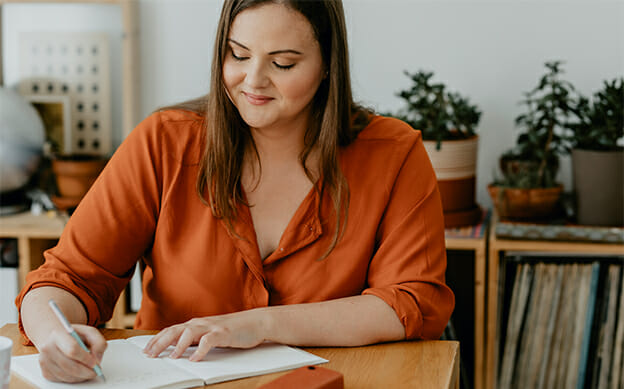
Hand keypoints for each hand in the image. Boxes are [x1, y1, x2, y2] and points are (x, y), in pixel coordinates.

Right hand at [36, 324, 106, 382]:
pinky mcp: (45, 372)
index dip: (85, 358)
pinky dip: (74, 379)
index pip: (72, 349)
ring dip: (81, 377)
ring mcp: (44, 361)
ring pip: (66, 375)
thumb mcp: (90, 332)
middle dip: (85, 371)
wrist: (56, 338)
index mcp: (58, 335)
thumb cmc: (74, 335)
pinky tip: (80, 373)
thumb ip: (98, 342)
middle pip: (69, 366)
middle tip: (96, 371)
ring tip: (89, 371)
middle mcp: (47, 348)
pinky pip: (62, 380)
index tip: (95, 363)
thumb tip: (97, 359)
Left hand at [143, 310, 268, 361]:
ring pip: (189, 333)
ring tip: (171, 357)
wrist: (256, 322)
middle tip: (149, 354)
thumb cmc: (234, 329)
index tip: (146, 350)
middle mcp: (201, 323)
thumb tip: (180, 349)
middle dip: (160, 342)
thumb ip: (196, 339)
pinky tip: (195, 359)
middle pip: (175, 330)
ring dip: (179, 345)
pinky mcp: (224, 333)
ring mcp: (212, 327)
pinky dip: (201, 350)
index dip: (157, 340)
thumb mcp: (211, 333)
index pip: (172, 330)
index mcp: (196, 324)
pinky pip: (209, 341)